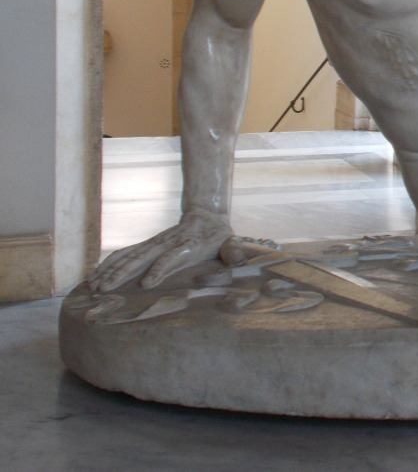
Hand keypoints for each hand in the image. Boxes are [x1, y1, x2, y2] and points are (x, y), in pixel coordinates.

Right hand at [87, 209, 232, 291]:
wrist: (205, 215)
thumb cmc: (218, 235)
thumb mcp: (230, 241)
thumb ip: (233, 250)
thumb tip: (237, 260)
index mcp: (186, 246)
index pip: (170, 258)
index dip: (159, 269)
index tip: (147, 283)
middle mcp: (165, 244)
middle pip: (141, 257)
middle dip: (122, 273)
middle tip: (105, 289)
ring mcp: (153, 244)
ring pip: (128, 256)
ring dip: (109, 270)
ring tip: (93, 286)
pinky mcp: (146, 245)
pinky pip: (124, 253)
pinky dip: (108, 264)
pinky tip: (93, 276)